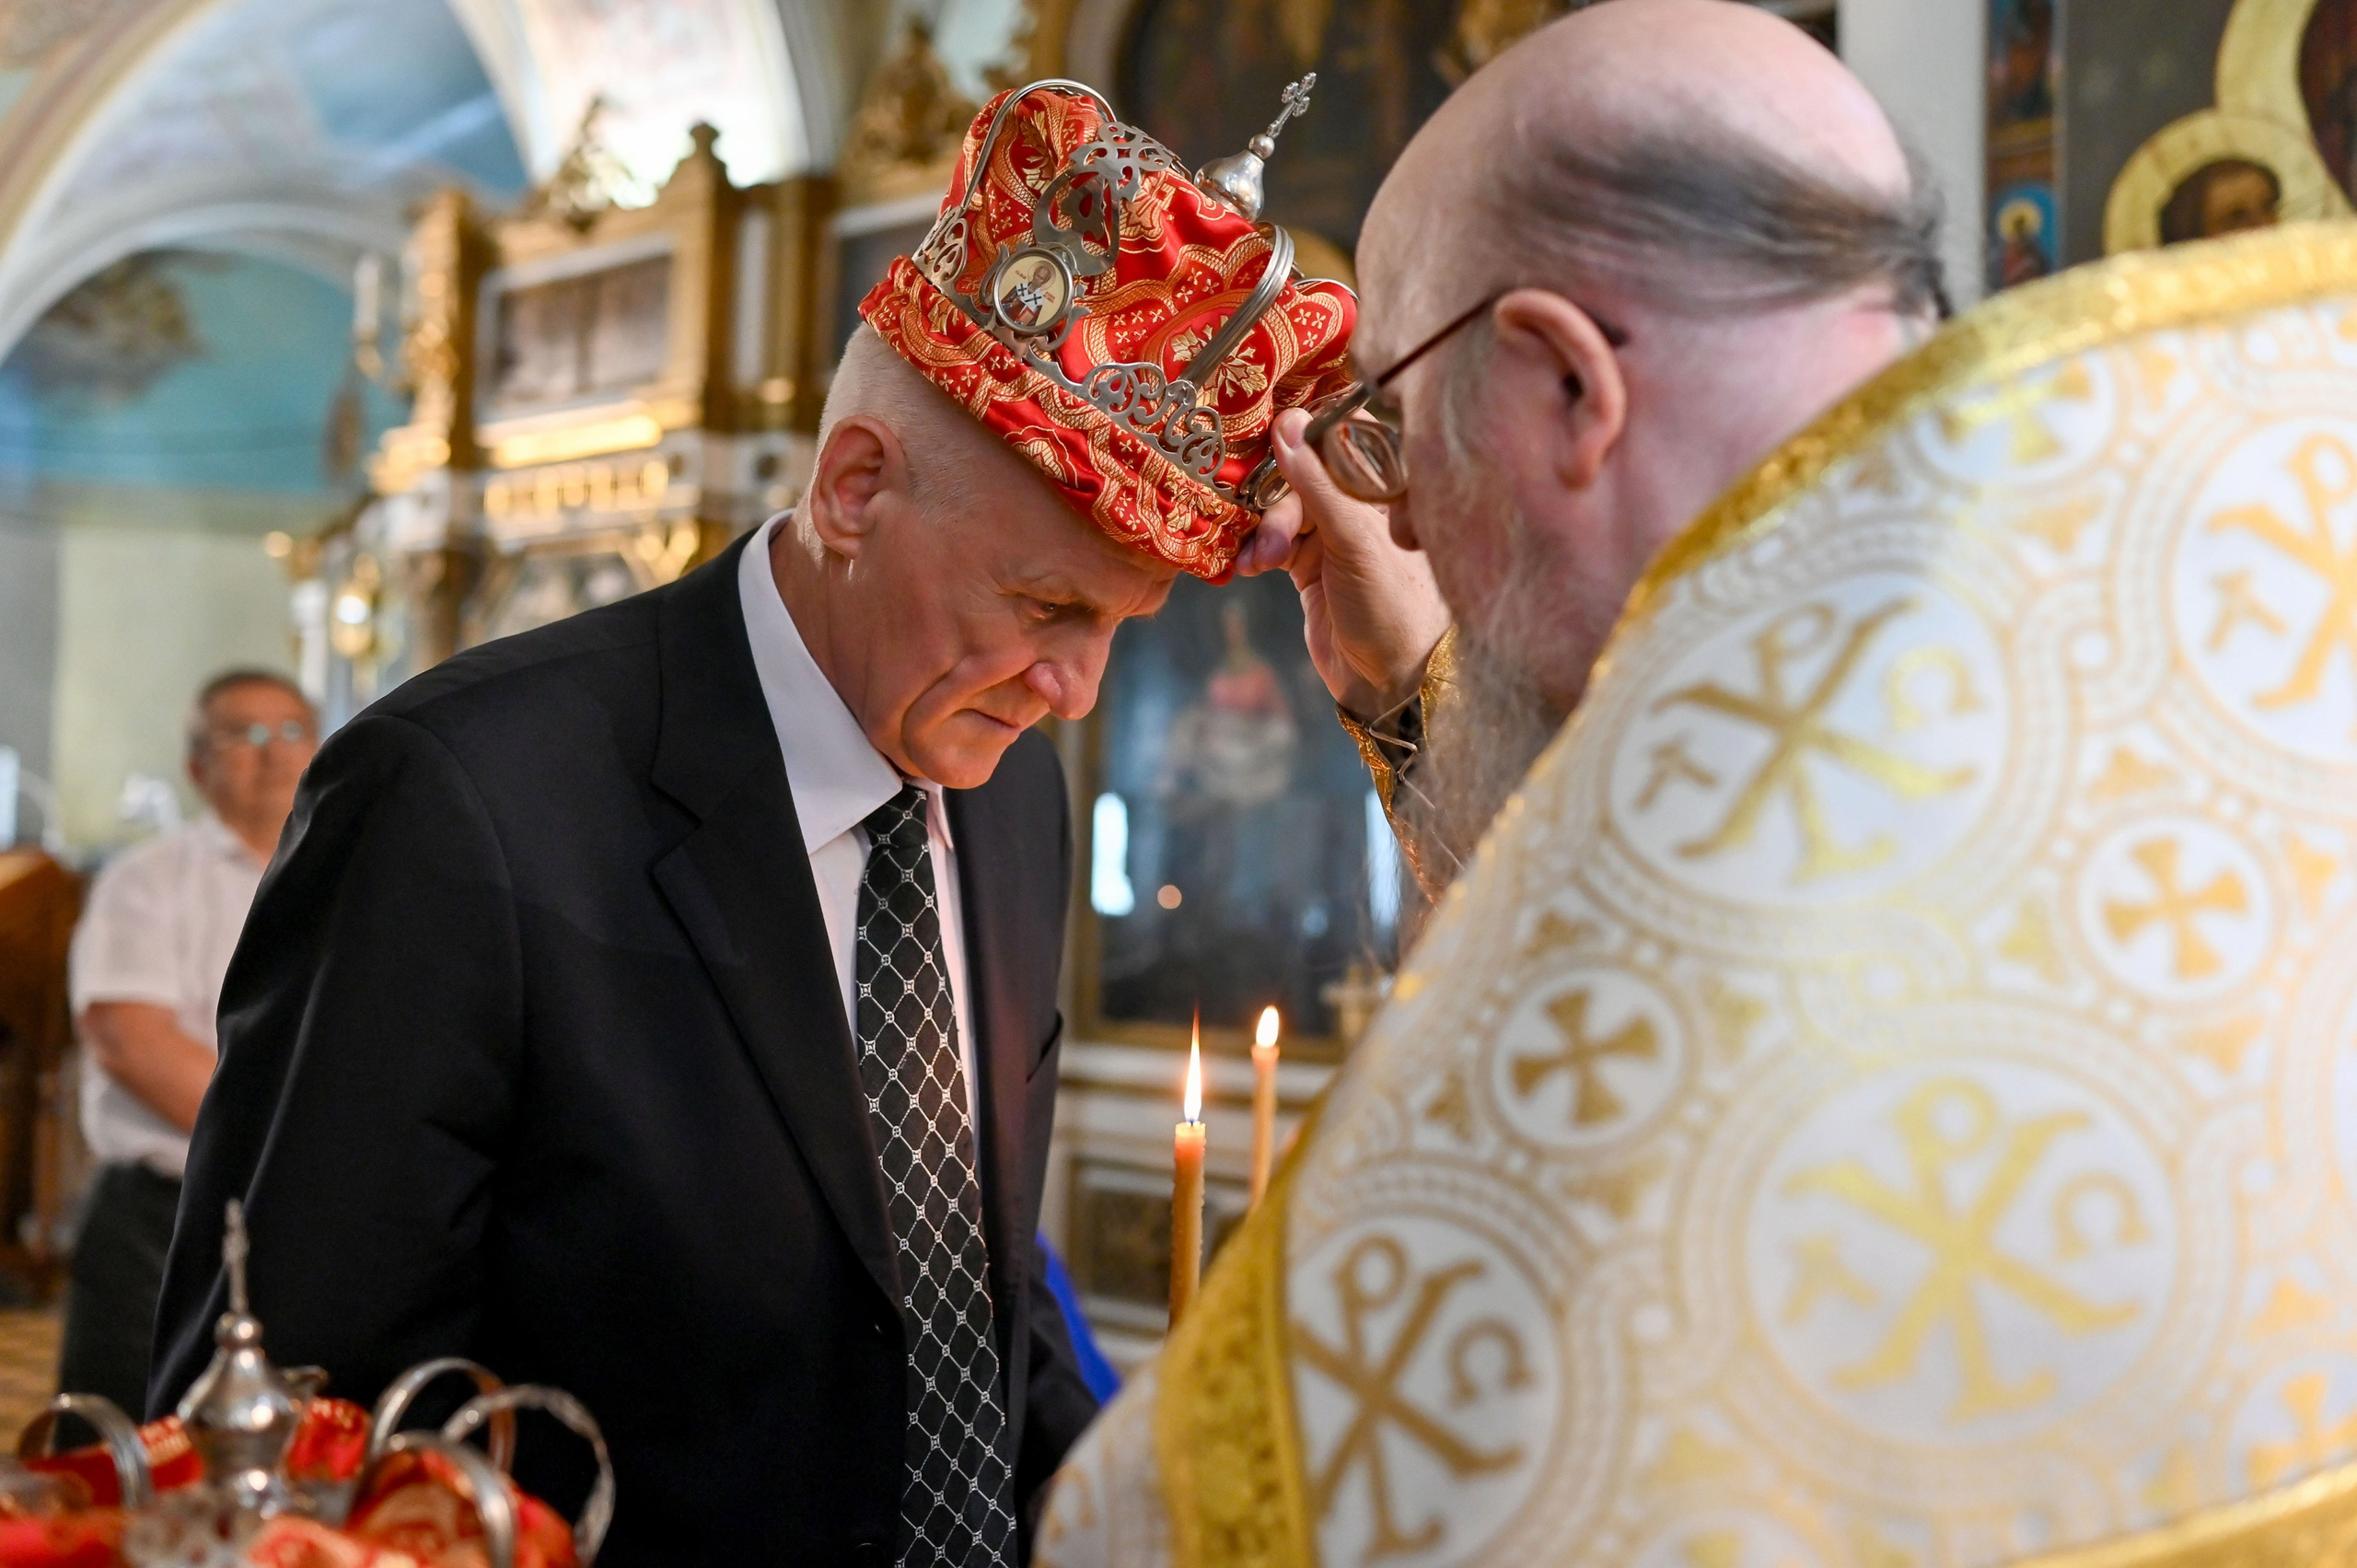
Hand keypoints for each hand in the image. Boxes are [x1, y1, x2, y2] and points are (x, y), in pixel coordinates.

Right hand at [1236, 409, 1450, 717]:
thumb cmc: (1393, 606)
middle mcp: (1362, 501)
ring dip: (1265, 530)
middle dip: (1278, 498)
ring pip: (1283, 506)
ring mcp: (1334, 532)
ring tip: (1260, 562)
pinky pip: (1273, 540)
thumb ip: (1319, 483)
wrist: (1389, 682)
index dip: (1310, 429)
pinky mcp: (1310, 563)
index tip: (1273, 433)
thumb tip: (1287, 424)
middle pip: (1304, 469)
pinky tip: (1248, 567)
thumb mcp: (1355, 540)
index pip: (1348, 430)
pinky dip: (1257, 551)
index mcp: (1390, 485)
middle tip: (1270, 534)